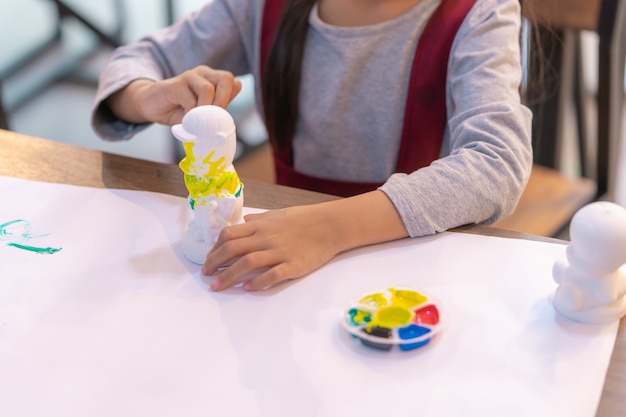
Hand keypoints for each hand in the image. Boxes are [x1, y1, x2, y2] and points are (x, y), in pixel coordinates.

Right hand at [107, 65, 241, 124]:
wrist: (153, 106)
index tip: (221, 115)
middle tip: (214, 116)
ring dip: (206, 109)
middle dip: (224, 99)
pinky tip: (186, 121)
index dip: (230, 99)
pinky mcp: (176, 84)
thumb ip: (213, 115)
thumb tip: (224, 127)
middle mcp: (205, 74)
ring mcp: (190, 76)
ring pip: (208, 88)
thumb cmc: (179, 111)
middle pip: (227, 78)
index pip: (234, 84)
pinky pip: (190, 98)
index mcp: (214, 81)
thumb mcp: (201, 115)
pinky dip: (191, 113)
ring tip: (198, 121)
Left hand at [201, 191, 408, 290]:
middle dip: (214, 264)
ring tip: (217, 287)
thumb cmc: (304, 219)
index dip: (214, 248)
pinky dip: (258, 282)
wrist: (330, 225)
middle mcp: (265, 238)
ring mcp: (279, 252)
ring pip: (247, 263)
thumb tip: (243, 222)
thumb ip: (258, 219)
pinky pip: (272, 275)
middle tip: (206, 276)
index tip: (208, 260)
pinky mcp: (293, 265)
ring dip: (229, 276)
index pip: (229, 235)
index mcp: (260, 226)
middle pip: (232, 250)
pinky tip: (248, 288)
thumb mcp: (278, 214)